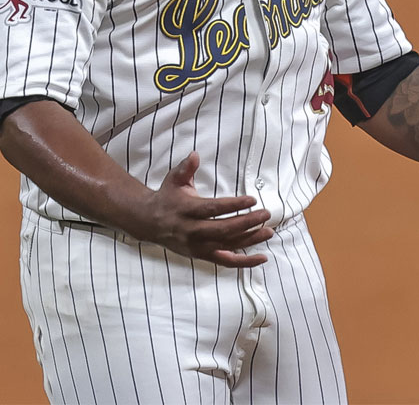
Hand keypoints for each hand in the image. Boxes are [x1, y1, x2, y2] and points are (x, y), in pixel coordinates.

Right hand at [133, 152, 272, 267]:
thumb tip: (195, 155)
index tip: (252, 200)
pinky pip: (225, 261)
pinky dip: (244, 262)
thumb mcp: (174, 180)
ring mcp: (197, 246)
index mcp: (186, 210)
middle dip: (246, 223)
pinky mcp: (201, 255)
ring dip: (250, 240)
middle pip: (223, 230)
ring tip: (269, 231)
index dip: (233, 205)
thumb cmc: (167, 197)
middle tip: (266, 214)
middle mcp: (192, 231)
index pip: (213, 209)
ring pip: (227, 246)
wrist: (149, 223)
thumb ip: (186, 168)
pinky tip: (262, 257)